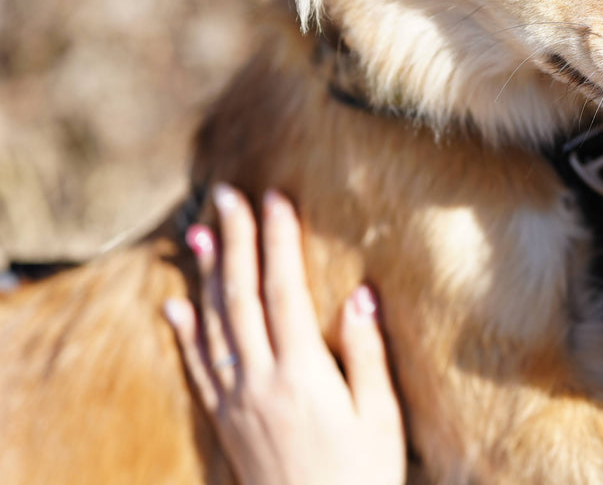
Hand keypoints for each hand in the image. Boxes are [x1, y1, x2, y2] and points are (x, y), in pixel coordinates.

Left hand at [163, 186, 405, 484]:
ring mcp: (236, 400)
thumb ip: (366, 353)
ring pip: (214, 324)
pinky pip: (198, 366)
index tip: (276, 198)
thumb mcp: (379, 417)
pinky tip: (175, 305)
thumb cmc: (362, 478)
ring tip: (197, 232)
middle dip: (234, 240)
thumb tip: (359, 295)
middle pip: (241, 296)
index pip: (284, 290)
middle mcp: (260, 380)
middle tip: (227, 195)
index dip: (278, 240)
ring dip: (205, 274)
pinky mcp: (225, 421)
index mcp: (302, 373)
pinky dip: (184, 332)